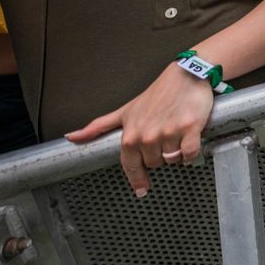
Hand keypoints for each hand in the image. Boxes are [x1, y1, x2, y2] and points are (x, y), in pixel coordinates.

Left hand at [64, 61, 215, 195]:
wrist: (185, 76)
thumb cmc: (157, 93)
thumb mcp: (125, 111)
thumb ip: (98, 127)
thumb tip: (72, 137)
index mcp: (131, 136)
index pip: (131, 167)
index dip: (138, 179)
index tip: (142, 189)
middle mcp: (148, 137)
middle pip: (155, 164)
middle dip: (160, 155)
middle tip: (164, 137)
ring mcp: (169, 134)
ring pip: (173, 160)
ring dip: (177, 153)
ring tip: (177, 135)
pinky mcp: (189, 130)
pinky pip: (190, 154)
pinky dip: (192, 153)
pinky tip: (190, 141)